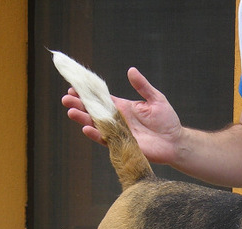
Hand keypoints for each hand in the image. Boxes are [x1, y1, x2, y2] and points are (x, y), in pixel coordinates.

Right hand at [61, 67, 182, 164]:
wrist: (175, 142)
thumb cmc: (167, 120)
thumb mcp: (155, 99)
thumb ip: (142, 86)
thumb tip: (131, 70)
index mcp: (123, 107)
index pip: (101, 99)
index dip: (87, 94)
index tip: (73, 87)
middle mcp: (117, 120)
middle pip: (94, 111)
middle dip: (79, 105)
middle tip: (66, 99)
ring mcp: (118, 133)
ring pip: (96, 125)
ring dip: (83, 119)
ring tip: (71, 112)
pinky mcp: (122, 145)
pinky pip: (106, 140)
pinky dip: (96, 134)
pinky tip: (86, 128)